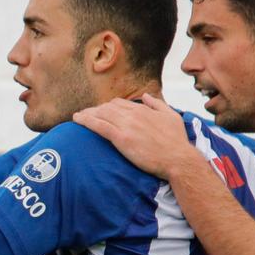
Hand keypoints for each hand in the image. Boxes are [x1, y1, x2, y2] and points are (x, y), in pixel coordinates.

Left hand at [73, 95, 196, 179]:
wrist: (178, 159)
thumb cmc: (177, 141)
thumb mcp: (171, 116)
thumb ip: (157, 104)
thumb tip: (145, 95)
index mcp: (144, 109)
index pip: (120, 103)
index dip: (108, 107)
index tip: (100, 112)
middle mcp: (134, 114)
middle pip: (108, 107)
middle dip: (95, 110)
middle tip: (85, 115)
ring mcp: (127, 125)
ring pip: (101, 114)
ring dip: (87, 114)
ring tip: (77, 117)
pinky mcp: (122, 138)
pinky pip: (99, 126)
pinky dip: (86, 121)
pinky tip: (77, 120)